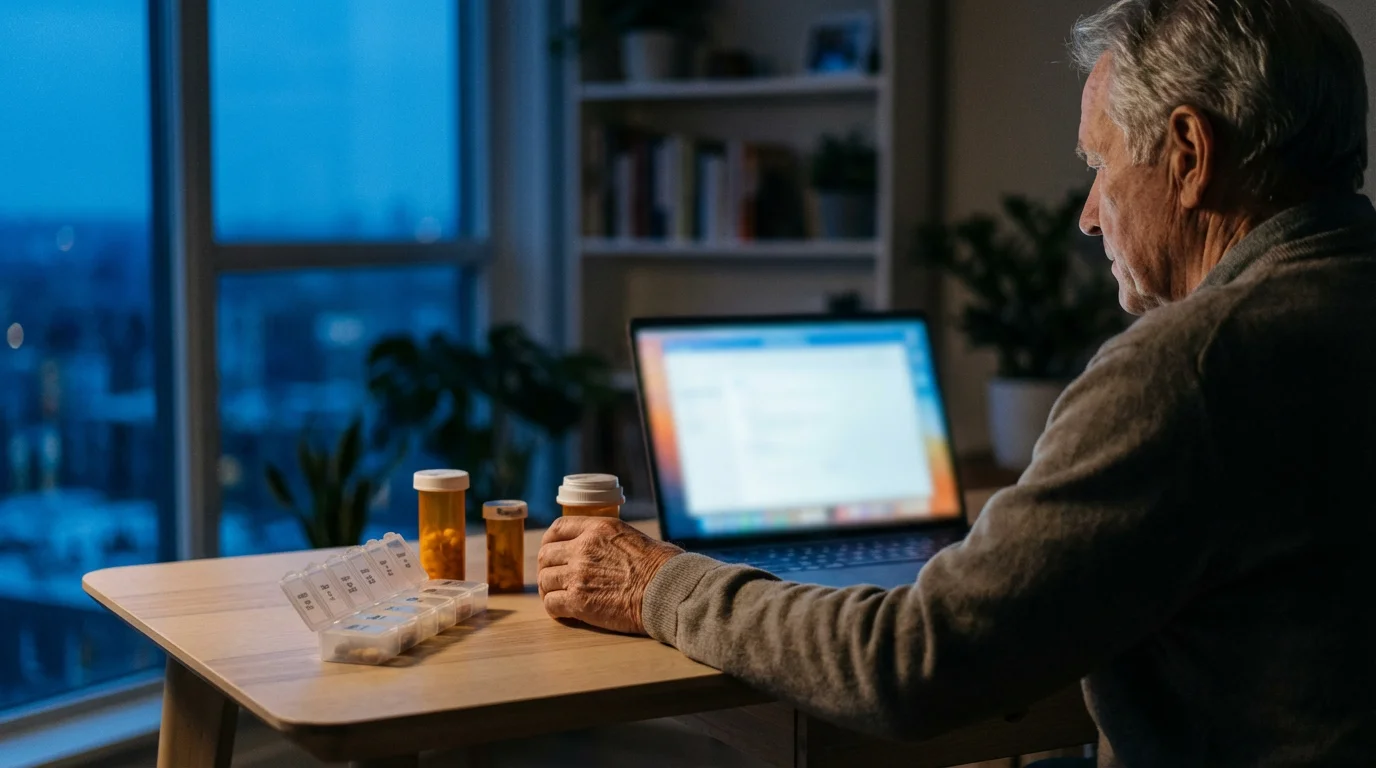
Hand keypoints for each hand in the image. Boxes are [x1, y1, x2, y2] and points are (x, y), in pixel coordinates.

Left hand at [537, 516, 682, 634]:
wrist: (666, 591)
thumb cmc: (661, 566)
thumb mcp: (633, 537)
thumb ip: (610, 540)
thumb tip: (605, 550)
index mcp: (597, 529)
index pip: (558, 528)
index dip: (550, 540)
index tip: (551, 550)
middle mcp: (583, 548)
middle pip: (546, 555)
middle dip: (546, 567)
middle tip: (553, 578)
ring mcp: (578, 575)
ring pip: (546, 580)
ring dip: (550, 589)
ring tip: (559, 597)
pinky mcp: (578, 602)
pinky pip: (551, 603)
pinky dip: (554, 608)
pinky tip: (564, 612)